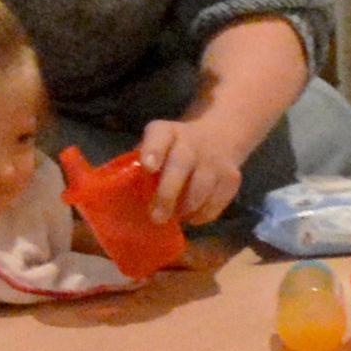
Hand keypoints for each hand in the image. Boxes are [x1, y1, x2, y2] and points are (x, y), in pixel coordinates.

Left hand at [135, 101, 254, 231]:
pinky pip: (216, 203)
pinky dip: (202, 215)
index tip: (148, 168)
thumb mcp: (155, 147)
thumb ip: (139, 165)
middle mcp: (192, 142)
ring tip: (176, 216)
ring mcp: (215, 159)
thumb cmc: (172, 150)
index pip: (159, 135)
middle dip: (167, 194)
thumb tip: (118, 198)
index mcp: (167, 132)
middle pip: (181, 165)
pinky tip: (192, 215)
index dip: (154, 151)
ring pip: (201, 188)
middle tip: (157, 217)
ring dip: (186, 209)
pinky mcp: (232, 177)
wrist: (218, 138)